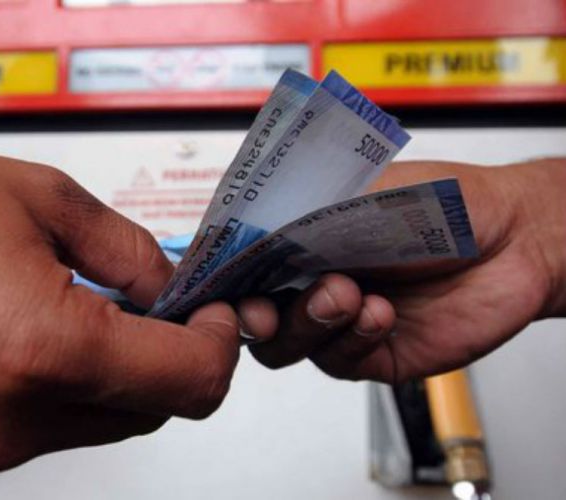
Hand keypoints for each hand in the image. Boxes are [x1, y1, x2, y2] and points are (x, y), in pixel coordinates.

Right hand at [0, 140, 239, 484]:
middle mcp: (8, 420)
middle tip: (155, 303)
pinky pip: (45, 431)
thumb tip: (175, 292)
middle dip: (168, 357)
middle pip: (150, 411)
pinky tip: (31, 336)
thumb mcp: (42, 198)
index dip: (217, 345)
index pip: (187, 381)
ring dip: (113, 373)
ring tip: (78, 308)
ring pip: (100, 423)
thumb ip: (132, 253)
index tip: (216, 314)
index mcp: (41, 350)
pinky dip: (62, 391)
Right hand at [238, 159, 565, 382]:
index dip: (222, 278)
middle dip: (255, 314)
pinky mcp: (373, 354)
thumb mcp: (359, 191)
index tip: (215, 284)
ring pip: (288, 346)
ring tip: (345, 292)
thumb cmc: (442, 200)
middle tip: (264, 307)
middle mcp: (313, 281)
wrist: (514, 237)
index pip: (242, 264)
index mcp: (300, 239)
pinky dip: (353, 337)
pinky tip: (381, 312)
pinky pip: (339, 361)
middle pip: (253, 315)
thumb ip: (298, 213)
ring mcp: (340, 321)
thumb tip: (241, 231)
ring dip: (307, 322)